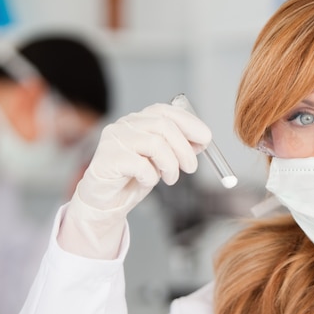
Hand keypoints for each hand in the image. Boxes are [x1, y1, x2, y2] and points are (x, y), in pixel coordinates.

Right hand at [59, 103, 211, 257]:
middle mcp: (125, 124)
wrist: (106, 202)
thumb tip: (202, 140)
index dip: (189, 123)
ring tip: (171, 179)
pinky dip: (151, 176)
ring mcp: (114, 140)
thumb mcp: (163, 160)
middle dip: (184, 148)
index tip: (206, 138)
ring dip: (170, 165)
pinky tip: (148, 181)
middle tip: (191, 168)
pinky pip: (140, 165)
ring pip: (154, 144)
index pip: (166, 111)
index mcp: (139, 120)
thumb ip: (179, 147)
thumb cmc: (134, 178)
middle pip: (163, 126)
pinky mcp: (107, 159)